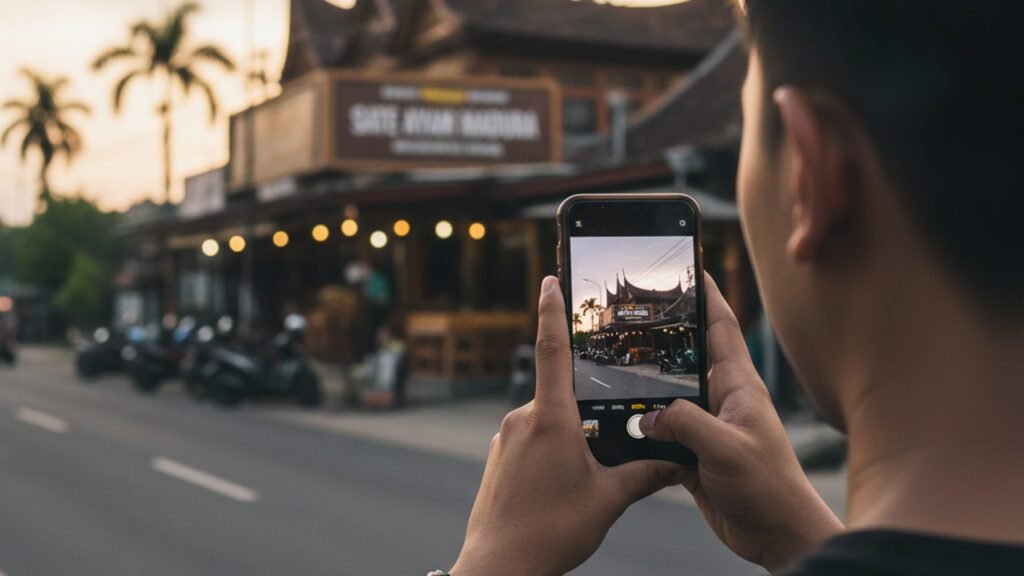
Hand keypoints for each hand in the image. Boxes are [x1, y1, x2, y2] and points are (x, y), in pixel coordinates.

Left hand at [452, 276, 678, 575]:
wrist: (497, 567)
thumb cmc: (549, 533)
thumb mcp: (607, 501)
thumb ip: (643, 474)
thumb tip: (675, 462)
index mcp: (551, 419)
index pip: (551, 350)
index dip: (552, 311)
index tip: (550, 280)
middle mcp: (522, 419)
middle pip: (560, 395)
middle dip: (585, 411)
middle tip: (600, 447)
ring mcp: (505, 437)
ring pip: (547, 422)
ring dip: (569, 439)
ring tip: (581, 480)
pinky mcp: (497, 456)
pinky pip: (530, 441)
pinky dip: (550, 453)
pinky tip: (560, 487)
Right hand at [639, 274, 843, 571]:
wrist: (777, 535)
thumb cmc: (769, 488)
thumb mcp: (726, 447)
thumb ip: (685, 423)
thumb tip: (646, 416)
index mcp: (738, 385)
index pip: (720, 326)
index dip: (705, 294)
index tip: (687, 265)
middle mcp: (722, 400)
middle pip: (686, 355)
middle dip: (662, 334)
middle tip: (632, 312)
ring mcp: (707, 426)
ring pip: (669, 395)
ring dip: (646, 387)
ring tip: (615, 366)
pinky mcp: (694, 453)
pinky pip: (662, 431)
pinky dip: (642, 427)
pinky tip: (620, 423)